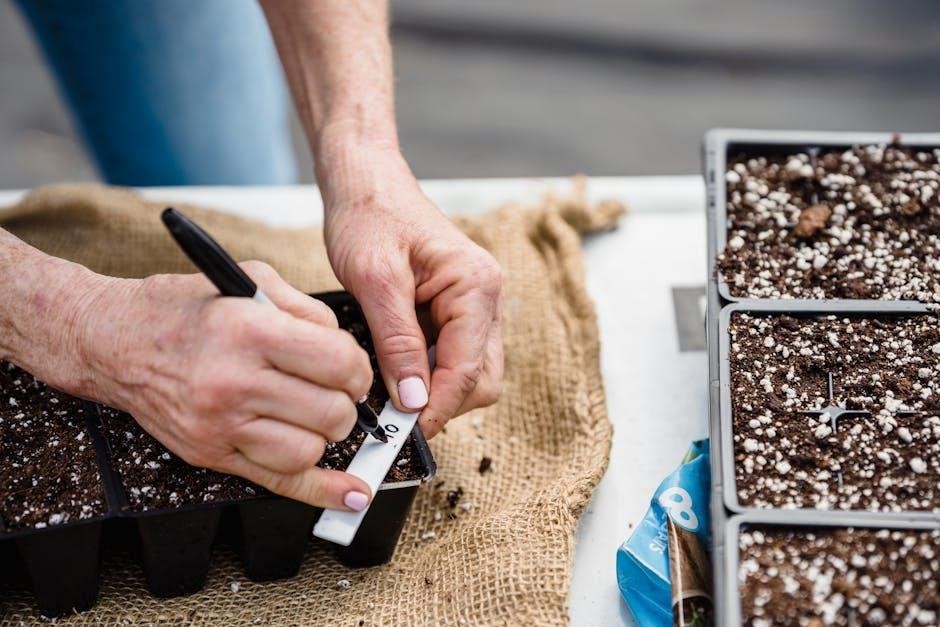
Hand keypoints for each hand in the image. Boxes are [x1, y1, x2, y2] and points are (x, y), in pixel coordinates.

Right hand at [73, 261, 374, 510]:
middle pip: (330, 412)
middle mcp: (234, 382)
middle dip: (346, 402)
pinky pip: (278, 482)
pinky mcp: (210, 454)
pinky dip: (321, 491)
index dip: (358, 368)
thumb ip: (309, 311)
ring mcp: (220, 425)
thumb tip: (349, 352)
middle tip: (335, 391)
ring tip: (312, 415)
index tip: (351, 367)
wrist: (114, 341)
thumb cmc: (183, 309)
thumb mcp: (252, 281)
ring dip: (325, 435)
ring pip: (310, 451)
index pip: (338, 364)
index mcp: (250, 332)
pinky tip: (350, 492)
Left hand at [320, 148, 502, 436]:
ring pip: (470, 374)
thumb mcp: (374, 279)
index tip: (402, 432)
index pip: (467, 370)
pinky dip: (426, 372)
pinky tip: (394, 368)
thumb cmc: (369, 215)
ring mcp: (475, 306)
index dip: (436, 408)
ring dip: (433, 390)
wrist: (365, 181)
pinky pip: (452, 357)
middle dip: (441, 403)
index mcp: (476, 285)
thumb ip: (397, 343)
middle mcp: (486, 297)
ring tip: (388, 390)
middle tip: (394, 416)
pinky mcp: (456, 311)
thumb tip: (413, 400)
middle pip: (481, 380)